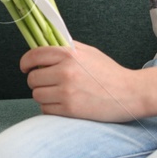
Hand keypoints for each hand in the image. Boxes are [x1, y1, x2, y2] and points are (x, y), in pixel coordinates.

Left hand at [22, 43, 146, 121]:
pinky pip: (46, 110)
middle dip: (38, 81)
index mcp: (69, 54)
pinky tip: (64, 104)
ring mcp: (66, 92)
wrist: (130, 93)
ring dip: (44, 96)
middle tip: (49, 83)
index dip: (26, 63)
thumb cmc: (109, 73)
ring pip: (37, 95)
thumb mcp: (88, 52)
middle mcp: (65, 72)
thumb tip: (43, 47)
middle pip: (32, 79)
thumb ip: (65, 49)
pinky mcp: (70, 110)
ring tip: (59, 94)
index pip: (34, 56)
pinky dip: (51, 108)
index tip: (26, 67)